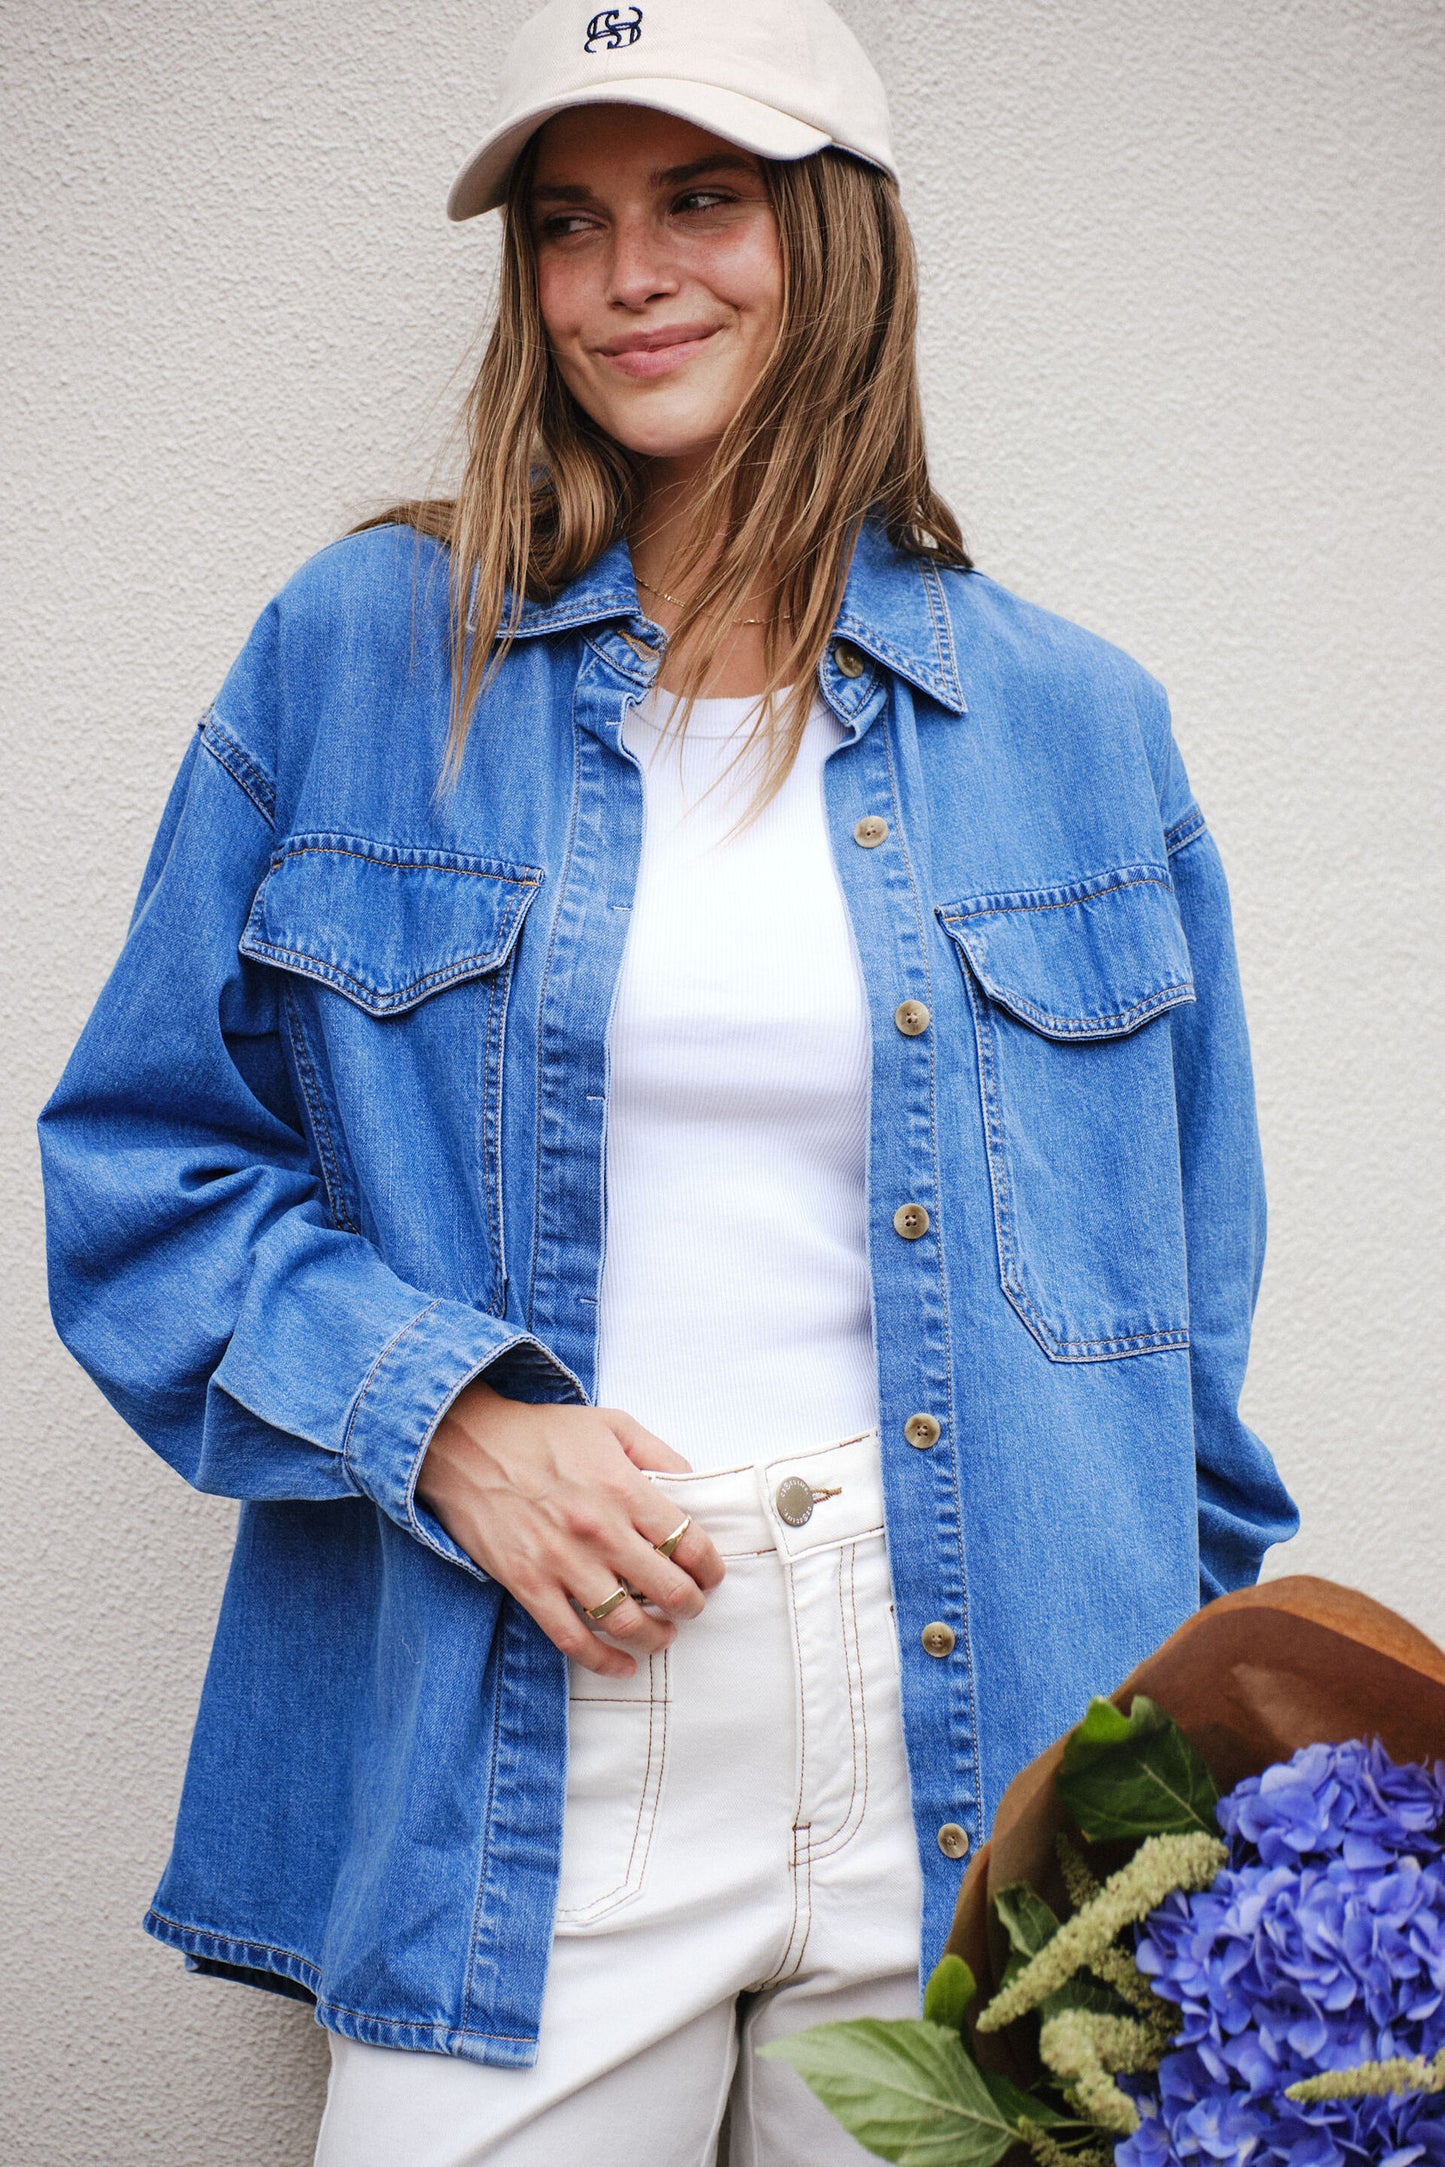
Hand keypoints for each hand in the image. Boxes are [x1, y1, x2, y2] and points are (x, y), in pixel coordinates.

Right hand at [416, 1381, 724, 1678]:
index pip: (689, 1543)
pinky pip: (573, 1639)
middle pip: (667, 1590)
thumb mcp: (612, 1425)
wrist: (469, 1445)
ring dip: (656, 1637)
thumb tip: (693, 1488)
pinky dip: (604, 1661)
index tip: (710, 1575)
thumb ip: (660, 1455)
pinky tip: (623, 1666)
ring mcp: (562, 1562)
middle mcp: (599, 1530)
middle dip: (690, 1606)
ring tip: (663, 1633)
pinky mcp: (529, 1586)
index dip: (710, 1568)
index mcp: (624, 1489)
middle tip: (691, 1606)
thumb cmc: (542, 1434)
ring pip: (626, 1623)